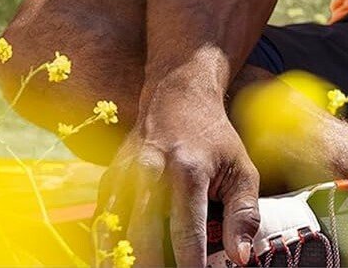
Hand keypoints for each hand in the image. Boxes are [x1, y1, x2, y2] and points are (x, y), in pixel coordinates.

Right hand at [97, 85, 261, 266]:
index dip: (191, 264)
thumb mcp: (241, 169)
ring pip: (116, 231)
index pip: (187, 231)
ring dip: (125, 259)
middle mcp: (152, 172)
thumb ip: (243, 214)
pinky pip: (104, 221)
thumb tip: (241, 257)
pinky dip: (109, 244)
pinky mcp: (109, 178)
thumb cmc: (215, 138)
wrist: (178, 96)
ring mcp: (125, 174)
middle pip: (145, 237)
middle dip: (154, 267)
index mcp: (189, 170)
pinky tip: (117, 260)